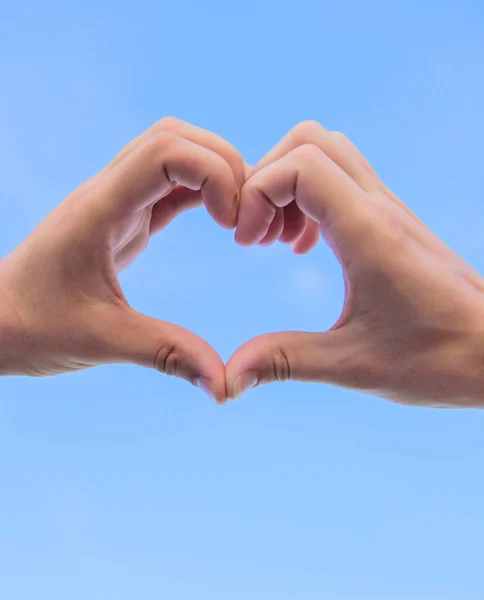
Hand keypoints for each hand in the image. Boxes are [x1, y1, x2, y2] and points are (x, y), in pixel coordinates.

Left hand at [0, 117, 244, 402]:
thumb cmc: (32, 328)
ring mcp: (114, 201)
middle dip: (224, 164)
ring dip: (215, 173)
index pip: (166, 151)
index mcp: (99, 209)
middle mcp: (106, 192)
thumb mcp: (101, 341)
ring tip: (239, 219)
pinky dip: (202, 192)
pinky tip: (221, 220)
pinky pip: (168, 185)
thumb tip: (224, 385)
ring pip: (173, 153)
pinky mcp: (122, 218)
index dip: (214, 174)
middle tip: (245, 217)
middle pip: (174, 137)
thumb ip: (166, 354)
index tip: (232, 225)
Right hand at [227, 121, 483, 406]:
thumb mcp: (354, 366)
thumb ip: (285, 361)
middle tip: (257, 235)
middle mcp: (379, 208)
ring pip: (328, 153)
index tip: (248, 244)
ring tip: (277, 240)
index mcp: (368, 233)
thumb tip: (229, 378)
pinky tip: (306, 247)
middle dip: (267, 178)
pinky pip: (343, 181)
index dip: (258, 193)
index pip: (300, 165)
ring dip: (289, 185)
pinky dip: (310, 198)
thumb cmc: (440, 360)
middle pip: (310, 140)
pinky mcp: (392, 222)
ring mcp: (389, 210)